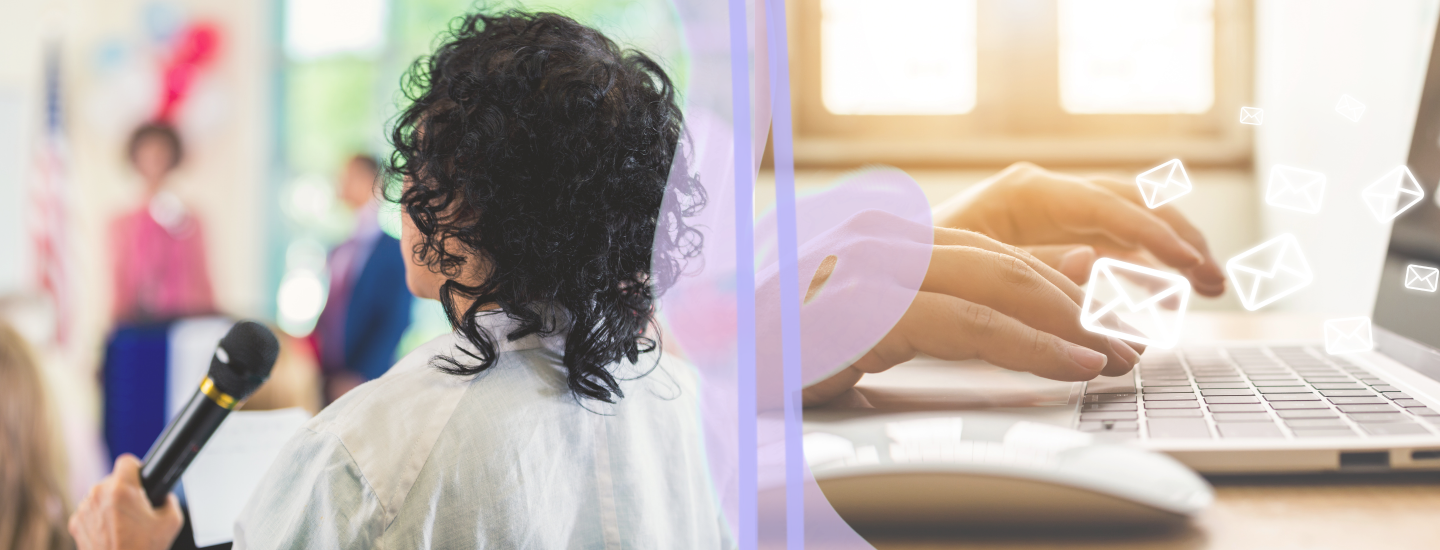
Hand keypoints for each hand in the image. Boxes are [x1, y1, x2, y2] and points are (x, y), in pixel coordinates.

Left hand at [70, 455, 182, 549]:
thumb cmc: (142, 549)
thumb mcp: (172, 521)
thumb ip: (168, 500)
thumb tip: (163, 496)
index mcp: (121, 490)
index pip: (127, 461)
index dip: (137, 469)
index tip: (140, 479)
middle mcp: (98, 495)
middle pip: (114, 481)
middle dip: (125, 492)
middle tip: (136, 511)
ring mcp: (84, 509)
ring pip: (100, 496)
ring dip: (110, 505)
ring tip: (123, 525)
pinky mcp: (75, 523)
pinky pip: (90, 512)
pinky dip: (98, 519)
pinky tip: (110, 533)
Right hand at [803, 228, 1140, 405]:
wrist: (709, 376)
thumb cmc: (784, 360)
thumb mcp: (873, 333)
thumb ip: (941, 312)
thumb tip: (1032, 306)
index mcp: (883, 239)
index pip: (988, 251)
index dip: (1056, 285)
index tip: (1104, 323)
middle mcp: (879, 238)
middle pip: (1003, 259)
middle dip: (1076, 303)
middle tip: (1128, 342)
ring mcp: (870, 265)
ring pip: (996, 282)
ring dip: (1066, 322)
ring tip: (1112, 356)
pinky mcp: (863, 306)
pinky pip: (966, 322)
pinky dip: (1027, 343)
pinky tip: (1067, 362)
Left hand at [933, 162, 1224, 295]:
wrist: (881, 270)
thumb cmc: (918, 266)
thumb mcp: (969, 270)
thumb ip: (1034, 267)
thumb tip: (1096, 261)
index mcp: (1026, 192)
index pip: (1110, 206)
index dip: (1157, 236)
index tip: (1193, 267)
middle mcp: (1044, 196)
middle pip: (1131, 205)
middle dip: (1177, 239)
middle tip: (1214, 280)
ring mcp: (1049, 217)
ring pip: (1128, 225)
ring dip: (1169, 252)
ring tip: (1205, 286)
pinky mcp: (1050, 241)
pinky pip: (1110, 247)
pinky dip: (1141, 267)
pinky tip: (1163, 293)